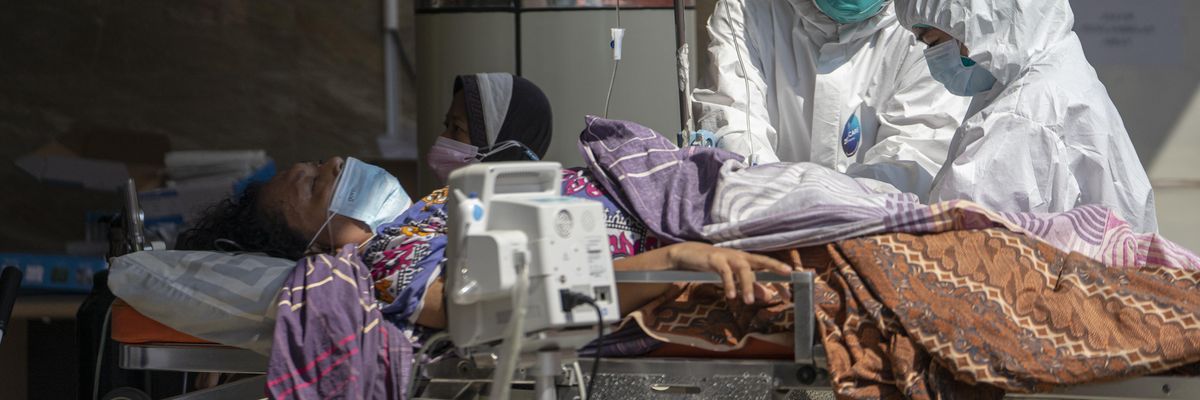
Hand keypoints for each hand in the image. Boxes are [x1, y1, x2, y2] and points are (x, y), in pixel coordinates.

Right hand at [666, 242, 792, 303]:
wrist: (689, 254)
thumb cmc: (715, 265)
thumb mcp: (735, 277)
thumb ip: (751, 285)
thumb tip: (767, 296)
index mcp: (747, 260)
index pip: (767, 269)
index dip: (778, 281)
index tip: (788, 296)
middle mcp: (741, 256)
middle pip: (761, 260)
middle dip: (774, 266)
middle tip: (787, 274)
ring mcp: (728, 256)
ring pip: (743, 269)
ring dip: (748, 285)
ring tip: (750, 302)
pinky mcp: (714, 259)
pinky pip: (724, 272)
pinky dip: (728, 284)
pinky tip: (730, 296)